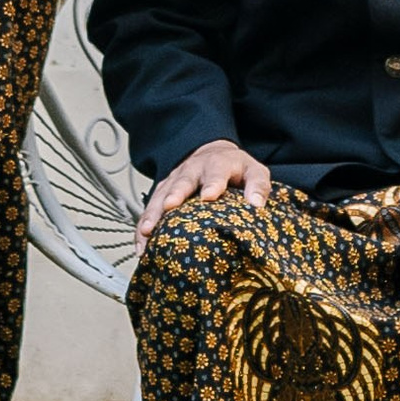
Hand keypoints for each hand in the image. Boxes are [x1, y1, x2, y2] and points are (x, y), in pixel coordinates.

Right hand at [138, 137, 271, 237]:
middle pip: (182, 181)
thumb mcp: (253, 171)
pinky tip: (141, 245)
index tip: (208, 196)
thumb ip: (258, 185)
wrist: (212, 155)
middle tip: (170, 207)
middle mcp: (192, 170)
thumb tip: (256, 204)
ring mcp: (174, 181)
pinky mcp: (162, 192)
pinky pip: (150, 208)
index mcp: (217, 165)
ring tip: (148, 231)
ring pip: (161, 195)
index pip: (216, 173)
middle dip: (176, 194)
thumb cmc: (235, 169)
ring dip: (153, 212)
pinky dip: (143, 226)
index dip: (212, 184)